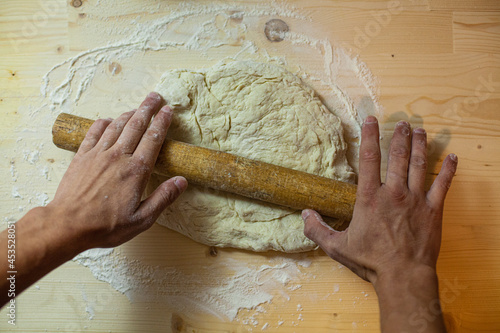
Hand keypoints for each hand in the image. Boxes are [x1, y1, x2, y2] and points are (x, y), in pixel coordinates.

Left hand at [47, 92, 187, 249]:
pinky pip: (94, 132)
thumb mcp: (142, 219)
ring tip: (137, 106)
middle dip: (147, 108)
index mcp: (136, 170)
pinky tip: (108, 120)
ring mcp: (98, 154)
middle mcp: (118, 156)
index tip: (168, 110)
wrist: (67, 225)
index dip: (162, 122)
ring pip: (116, 126)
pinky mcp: (82, 157)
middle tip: (155, 97)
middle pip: (136, 125)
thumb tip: (182, 181)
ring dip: (128, 113)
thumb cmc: (105, 225)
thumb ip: (163, 198)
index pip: (153, 139)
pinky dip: (103, 123)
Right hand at [302, 116, 455, 331]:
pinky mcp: (433, 210)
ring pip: (419, 165)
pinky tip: (453, 157)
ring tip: (420, 131)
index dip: (370, 137)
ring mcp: (416, 199)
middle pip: (398, 156)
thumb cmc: (370, 261)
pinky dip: (449, 170)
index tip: (371, 121)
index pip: (368, 159)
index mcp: (370, 198)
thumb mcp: (337, 247)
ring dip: (420, 145)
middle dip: (400, 137)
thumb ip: (317, 229)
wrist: (403, 275)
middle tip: (402, 123)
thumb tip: (304, 214)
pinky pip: (443, 185)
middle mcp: (394, 193)